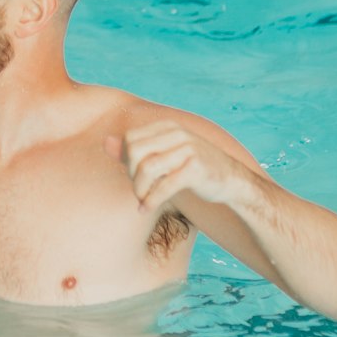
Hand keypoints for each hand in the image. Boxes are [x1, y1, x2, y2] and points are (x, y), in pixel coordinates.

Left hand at [106, 122, 247, 213]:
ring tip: (141, 200)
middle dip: (130, 175)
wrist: (231, 181)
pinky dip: (151, 200)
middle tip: (137, 191)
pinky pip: (165, 185)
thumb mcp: (164, 156)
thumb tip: (105, 142)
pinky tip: (145, 209)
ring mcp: (189, 149)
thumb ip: (134, 150)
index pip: (131, 139)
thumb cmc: (192, 169)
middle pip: (135, 151)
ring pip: (148, 168)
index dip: (126, 161)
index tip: (133, 178)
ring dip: (139, 189)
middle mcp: (177, 133)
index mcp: (168, 127)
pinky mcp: (197, 169)